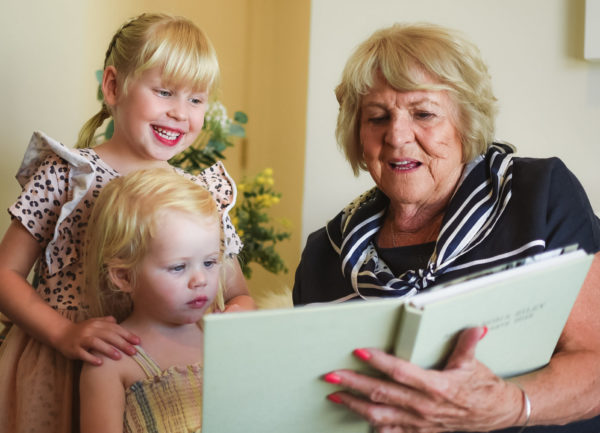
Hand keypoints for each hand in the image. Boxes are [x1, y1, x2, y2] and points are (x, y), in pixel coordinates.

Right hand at [53, 316, 139, 364]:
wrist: (61, 333)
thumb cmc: (82, 329)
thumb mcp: (94, 323)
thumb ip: (106, 322)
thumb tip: (116, 321)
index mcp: (97, 324)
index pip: (115, 329)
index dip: (127, 335)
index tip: (138, 342)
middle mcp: (90, 330)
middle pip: (109, 336)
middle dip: (122, 344)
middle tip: (134, 351)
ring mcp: (81, 339)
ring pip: (96, 343)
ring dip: (108, 350)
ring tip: (119, 357)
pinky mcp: (73, 349)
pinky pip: (83, 354)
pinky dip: (91, 358)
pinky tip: (100, 363)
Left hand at [323, 327, 523, 431]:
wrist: (496, 414)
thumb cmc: (483, 387)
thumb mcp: (474, 364)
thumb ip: (468, 345)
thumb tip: (475, 327)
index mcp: (436, 386)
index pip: (401, 372)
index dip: (379, 361)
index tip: (359, 351)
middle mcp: (424, 406)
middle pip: (382, 393)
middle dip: (354, 383)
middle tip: (332, 375)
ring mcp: (420, 423)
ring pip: (380, 415)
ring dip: (355, 405)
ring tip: (335, 395)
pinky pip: (392, 432)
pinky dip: (373, 426)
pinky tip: (356, 417)